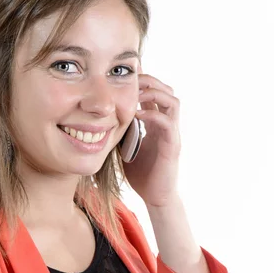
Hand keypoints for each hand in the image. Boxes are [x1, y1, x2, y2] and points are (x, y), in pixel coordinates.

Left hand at [122, 72, 181, 207]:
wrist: (155, 196)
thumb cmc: (141, 173)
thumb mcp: (125, 145)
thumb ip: (120, 131)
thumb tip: (100, 119)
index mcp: (156, 123)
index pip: (154, 93)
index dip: (143, 82)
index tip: (124, 76)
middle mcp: (167, 125)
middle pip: (166, 90)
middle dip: (150, 81)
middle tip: (131, 80)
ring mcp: (172, 134)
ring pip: (173, 101)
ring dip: (154, 93)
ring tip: (136, 94)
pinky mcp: (172, 146)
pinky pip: (167, 122)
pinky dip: (152, 114)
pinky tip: (137, 115)